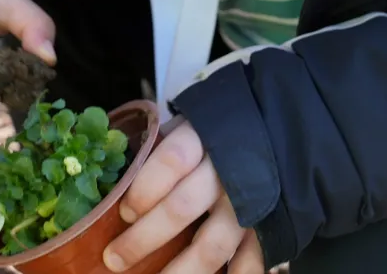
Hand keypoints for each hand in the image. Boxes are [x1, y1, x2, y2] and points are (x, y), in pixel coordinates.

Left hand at [103, 119, 264, 273]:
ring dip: (180, 271)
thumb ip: (159, 148)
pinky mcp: (269, 225)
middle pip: (182, 207)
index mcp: (203, 139)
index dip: (145, 189)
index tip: (125, 213)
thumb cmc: (214, 134)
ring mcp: (250, 202)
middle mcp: (227, 170)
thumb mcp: (187, 126)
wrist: (272, 132)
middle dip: (143, 239)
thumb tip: (114, 178)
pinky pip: (251, 260)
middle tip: (115, 260)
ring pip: (212, 245)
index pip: (172, 161)